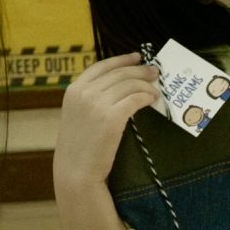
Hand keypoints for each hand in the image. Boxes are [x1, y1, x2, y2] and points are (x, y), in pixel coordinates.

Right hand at [54, 52, 158, 190]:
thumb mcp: (77, 116)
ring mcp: (96, 104)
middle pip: (119, 73)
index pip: (102, 66)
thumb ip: (90, 99)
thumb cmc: (80, 148)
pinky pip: (135, 99)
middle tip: (155, 72)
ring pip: (130, 85)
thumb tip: (120, 86)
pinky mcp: (111, 118)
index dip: (122, 60)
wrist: (75, 172)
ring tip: (156, 90)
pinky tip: (152, 100)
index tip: (137, 57)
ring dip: (146, 85)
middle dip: (140, 70)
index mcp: (73, 90)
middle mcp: (83, 93)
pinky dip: (146, 97)